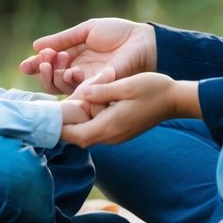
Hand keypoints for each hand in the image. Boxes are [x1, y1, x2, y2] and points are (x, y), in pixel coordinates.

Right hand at [21, 18, 156, 94]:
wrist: (140, 41)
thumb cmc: (116, 33)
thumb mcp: (85, 31)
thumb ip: (62, 39)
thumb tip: (35, 45)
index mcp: (74, 58)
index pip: (49, 67)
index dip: (36, 65)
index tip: (27, 61)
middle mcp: (77, 72)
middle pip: (50, 80)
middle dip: (41, 71)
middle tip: (43, 59)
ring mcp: (85, 82)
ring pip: (58, 88)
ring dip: (52, 74)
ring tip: (56, 58)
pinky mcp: (95, 89)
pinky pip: (75, 92)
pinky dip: (67, 81)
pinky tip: (69, 69)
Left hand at [58, 72, 199, 146]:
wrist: (176, 100)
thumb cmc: (153, 90)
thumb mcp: (125, 85)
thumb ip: (101, 91)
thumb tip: (80, 93)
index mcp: (109, 126)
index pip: (74, 135)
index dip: (58, 128)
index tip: (46, 116)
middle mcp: (110, 136)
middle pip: (77, 137)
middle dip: (65, 124)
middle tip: (52, 106)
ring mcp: (116, 135)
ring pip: (87, 133)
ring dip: (77, 121)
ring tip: (66, 102)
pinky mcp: (121, 130)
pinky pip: (98, 129)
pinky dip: (89, 119)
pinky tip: (87, 103)